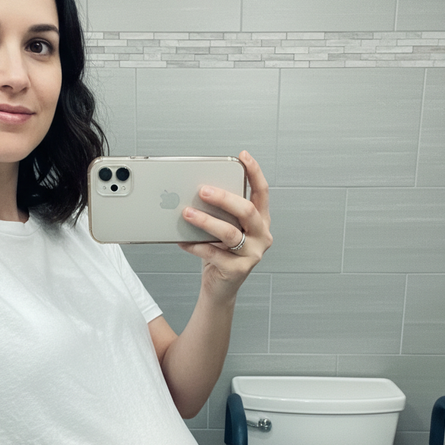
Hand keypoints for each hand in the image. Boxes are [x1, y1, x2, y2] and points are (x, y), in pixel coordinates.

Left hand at [179, 150, 271, 302]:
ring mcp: (253, 254)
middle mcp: (262, 236)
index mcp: (261, 221)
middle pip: (247, 211)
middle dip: (224, 198)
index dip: (254, 172)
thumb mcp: (222, 229)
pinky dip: (195, 245)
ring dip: (206, 221)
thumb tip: (195, 193)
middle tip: (202, 190)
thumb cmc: (220, 253)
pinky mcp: (238, 270)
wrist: (219, 288)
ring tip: (186, 213)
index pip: (262, 192)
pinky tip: (182, 240)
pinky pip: (213, 253)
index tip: (243, 156)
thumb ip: (219, 213)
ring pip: (230, 233)